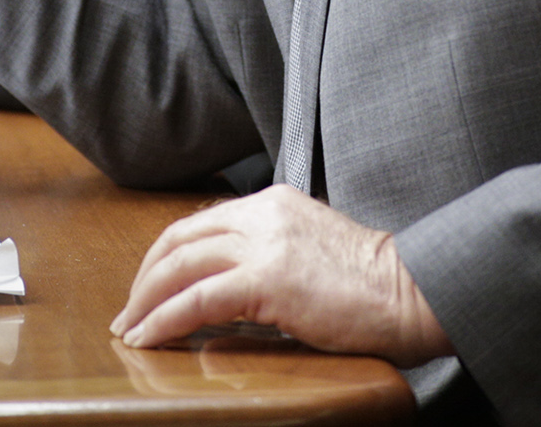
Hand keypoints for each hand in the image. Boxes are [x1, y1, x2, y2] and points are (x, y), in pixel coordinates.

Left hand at [110, 185, 452, 366]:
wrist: (411, 291)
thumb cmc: (372, 284)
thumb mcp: (312, 248)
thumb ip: (272, 251)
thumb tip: (229, 286)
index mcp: (273, 201)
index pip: (201, 223)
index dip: (166, 256)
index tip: (149, 287)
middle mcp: (263, 212)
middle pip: (179, 238)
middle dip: (145, 277)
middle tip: (129, 312)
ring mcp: (264, 243)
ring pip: (180, 264)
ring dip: (145, 300)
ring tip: (130, 330)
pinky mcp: (267, 279)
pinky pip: (198, 298)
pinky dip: (165, 319)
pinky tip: (149, 337)